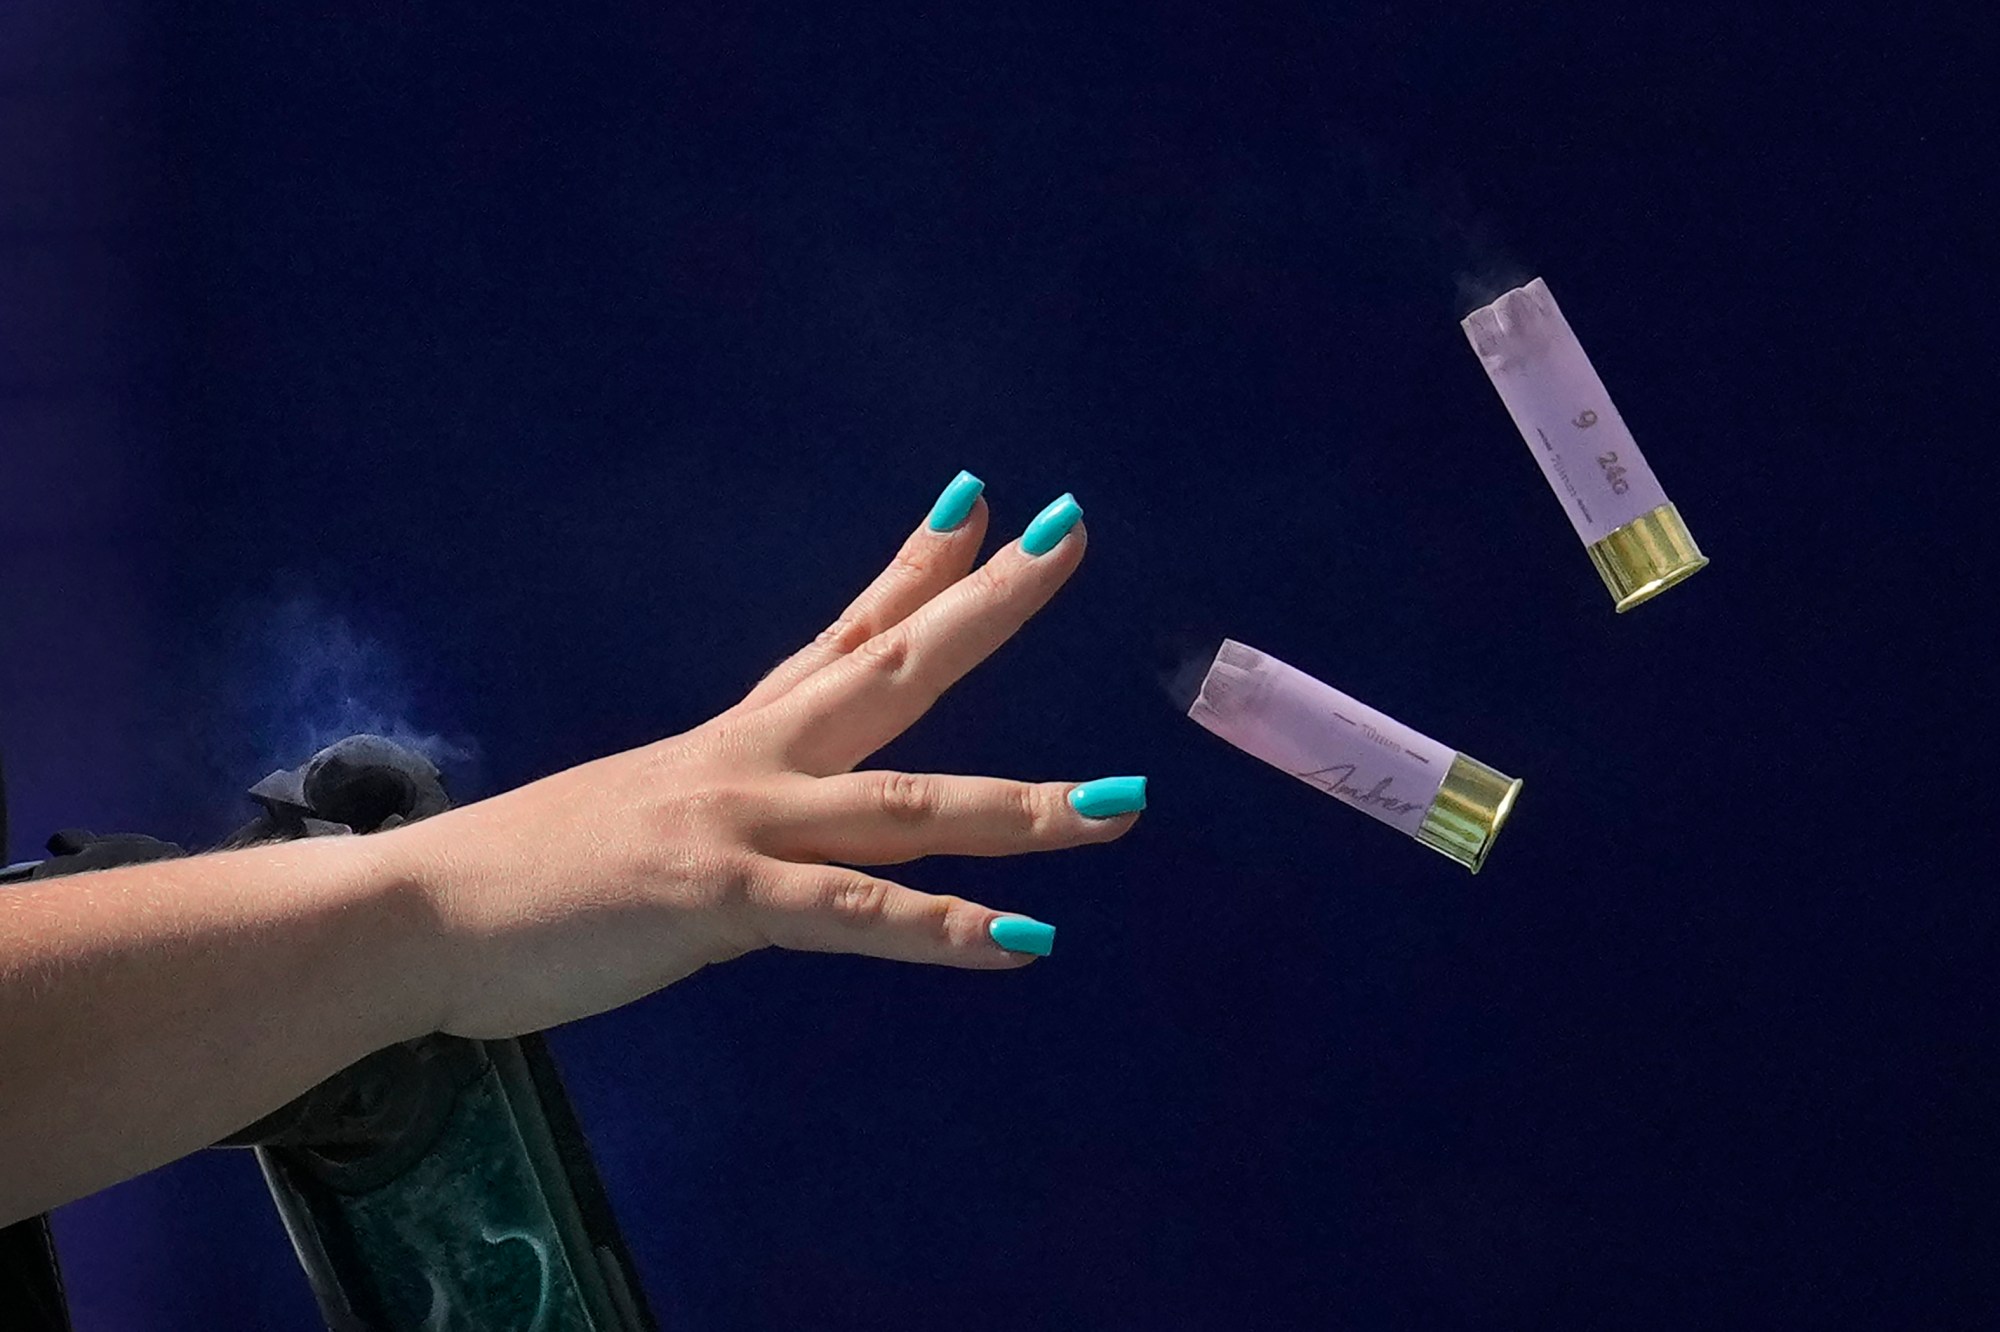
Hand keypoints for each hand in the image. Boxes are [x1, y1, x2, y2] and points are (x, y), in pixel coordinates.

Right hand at [396, 475, 1144, 1039]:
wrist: (416, 913)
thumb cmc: (525, 879)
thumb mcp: (644, 818)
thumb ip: (725, 814)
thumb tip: (764, 823)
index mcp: (736, 739)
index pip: (847, 631)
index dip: (920, 565)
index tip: (984, 501)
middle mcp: (751, 759)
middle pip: (893, 666)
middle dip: (988, 603)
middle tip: (1072, 532)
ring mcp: (738, 821)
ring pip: (906, 803)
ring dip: (1023, 807)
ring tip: (1122, 803)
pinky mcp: (718, 900)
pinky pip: (851, 914)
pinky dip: (939, 930)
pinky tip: (1023, 944)